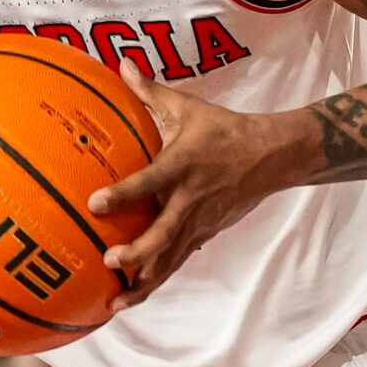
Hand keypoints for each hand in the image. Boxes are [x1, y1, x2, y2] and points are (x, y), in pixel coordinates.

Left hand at [89, 63, 298, 306]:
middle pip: (164, 233)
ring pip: (171, 259)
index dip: (123, 194)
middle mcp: (191, 199)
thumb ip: (149, 91)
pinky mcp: (204, 235)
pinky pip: (177, 262)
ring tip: (116, 303)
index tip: (94, 203)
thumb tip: (120, 64)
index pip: (149, 182)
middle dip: (138, 252)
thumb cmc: (223, 130)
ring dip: (144, 282)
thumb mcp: (187, 108)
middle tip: (109, 262)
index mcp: (183, 166)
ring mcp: (200, 222)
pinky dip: (156, 281)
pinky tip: (132, 297)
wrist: (272, 157)